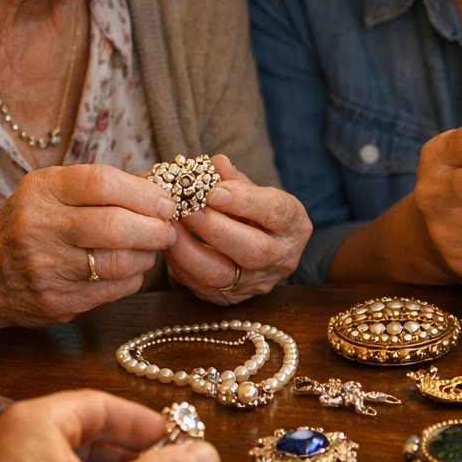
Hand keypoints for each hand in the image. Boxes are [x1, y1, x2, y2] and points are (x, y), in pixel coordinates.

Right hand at [0, 165, 178, 337]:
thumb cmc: (24, 224)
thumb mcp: (47, 192)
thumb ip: (97, 188)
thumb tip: (158, 190)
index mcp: (40, 191)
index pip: (103, 183)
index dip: (144, 193)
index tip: (165, 202)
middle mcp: (39, 227)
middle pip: (116, 226)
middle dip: (155, 228)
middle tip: (168, 229)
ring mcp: (45, 269)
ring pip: (118, 262)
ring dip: (147, 255)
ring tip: (151, 248)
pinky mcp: (54, 302)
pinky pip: (112, 290)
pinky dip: (132, 279)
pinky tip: (131, 269)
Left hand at [165, 155, 310, 304]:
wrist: (257, 246)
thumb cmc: (253, 210)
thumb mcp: (251, 189)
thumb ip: (234, 179)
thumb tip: (216, 164)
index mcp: (294, 225)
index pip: (275, 212)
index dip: (245, 201)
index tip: (215, 190)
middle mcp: (281, 258)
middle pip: (252, 250)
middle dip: (215, 228)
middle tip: (187, 209)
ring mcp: (256, 283)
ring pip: (222, 275)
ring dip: (190, 250)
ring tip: (170, 226)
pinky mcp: (230, 298)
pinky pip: (201, 286)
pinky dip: (180, 264)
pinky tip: (168, 243)